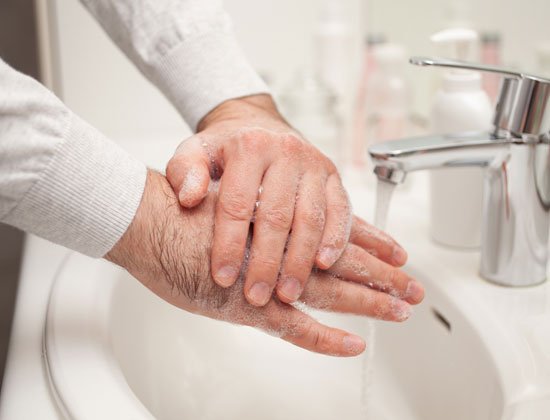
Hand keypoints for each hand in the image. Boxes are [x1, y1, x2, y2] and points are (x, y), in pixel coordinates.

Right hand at [106, 170, 423, 356]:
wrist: (149, 218)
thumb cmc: (182, 210)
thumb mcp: (227, 198)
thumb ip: (258, 210)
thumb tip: (280, 216)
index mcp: (281, 220)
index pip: (337, 233)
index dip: (370, 243)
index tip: (398, 255)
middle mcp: (281, 247)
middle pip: (343, 263)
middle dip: (383, 276)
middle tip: (414, 290)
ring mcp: (267, 279)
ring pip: (331, 292)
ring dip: (368, 302)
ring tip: (401, 311)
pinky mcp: (247, 306)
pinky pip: (294, 328)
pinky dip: (323, 338)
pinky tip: (352, 346)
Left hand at [166, 94, 381, 307]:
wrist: (258, 126)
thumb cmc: (225, 149)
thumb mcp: (194, 152)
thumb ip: (184, 172)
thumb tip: (189, 198)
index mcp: (248, 146)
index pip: (237, 204)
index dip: (229, 244)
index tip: (222, 277)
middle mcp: (285, 152)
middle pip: (277, 216)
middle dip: (267, 262)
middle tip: (257, 295)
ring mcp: (313, 164)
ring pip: (311, 218)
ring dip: (300, 260)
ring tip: (288, 293)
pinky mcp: (333, 176)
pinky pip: (340, 210)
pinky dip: (334, 239)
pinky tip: (324, 265)